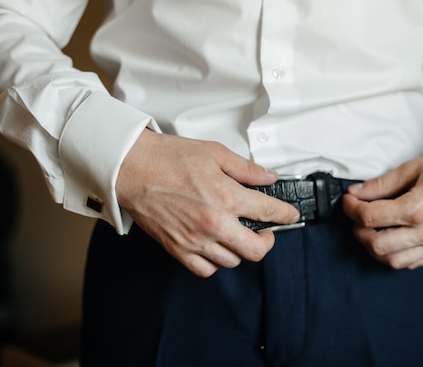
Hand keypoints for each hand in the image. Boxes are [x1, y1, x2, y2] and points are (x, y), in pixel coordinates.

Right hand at [115, 130, 299, 276]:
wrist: (131, 168)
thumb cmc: (167, 158)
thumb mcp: (215, 153)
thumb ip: (246, 169)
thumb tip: (268, 176)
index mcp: (226, 196)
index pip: (269, 212)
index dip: (286, 214)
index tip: (290, 215)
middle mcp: (214, 223)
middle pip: (256, 250)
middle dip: (268, 242)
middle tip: (266, 232)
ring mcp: (195, 240)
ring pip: (232, 261)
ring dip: (241, 250)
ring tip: (238, 237)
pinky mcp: (178, 249)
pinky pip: (205, 270)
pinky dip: (215, 263)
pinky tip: (216, 248)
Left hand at [342, 150, 422, 268]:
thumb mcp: (412, 168)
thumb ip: (381, 184)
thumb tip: (356, 192)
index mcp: (418, 208)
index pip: (370, 217)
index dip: (351, 208)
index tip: (348, 200)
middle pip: (376, 244)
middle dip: (358, 230)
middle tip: (356, 214)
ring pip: (390, 260)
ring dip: (372, 246)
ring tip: (370, 228)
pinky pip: (408, 264)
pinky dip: (391, 255)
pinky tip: (388, 238)